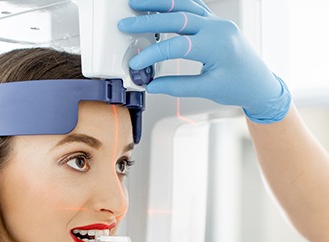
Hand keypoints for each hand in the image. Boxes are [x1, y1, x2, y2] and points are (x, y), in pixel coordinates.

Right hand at [118, 0, 290, 122]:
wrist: (259, 83)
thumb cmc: (239, 86)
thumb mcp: (207, 89)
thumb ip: (177, 86)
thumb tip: (152, 85)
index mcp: (217, 45)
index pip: (177, 46)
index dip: (153, 54)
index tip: (136, 64)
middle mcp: (217, 28)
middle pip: (177, 18)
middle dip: (148, 21)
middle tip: (126, 23)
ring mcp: (217, 22)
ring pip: (184, 5)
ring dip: (159, 3)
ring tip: (137, 2)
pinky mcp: (215, 22)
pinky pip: (193, 6)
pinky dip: (175, 4)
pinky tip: (161, 3)